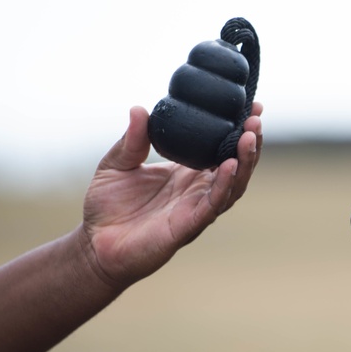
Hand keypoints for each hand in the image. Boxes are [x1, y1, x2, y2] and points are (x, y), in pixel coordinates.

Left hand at [80, 103, 262, 287]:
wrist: (95, 245)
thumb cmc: (107, 207)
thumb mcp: (117, 164)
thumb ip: (132, 140)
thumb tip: (138, 109)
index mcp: (186, 173)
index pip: (220, 148)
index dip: (236, 129)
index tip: (251, 107)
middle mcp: (197, 190)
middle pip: (236, 165)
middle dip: (250, 142)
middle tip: (255, 117)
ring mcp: (196, 208)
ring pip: (233, 185)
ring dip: (245, 161)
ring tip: (250, 136)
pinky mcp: (188, 226)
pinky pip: (212, 205)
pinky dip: (224, 185)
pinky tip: (230, 165)